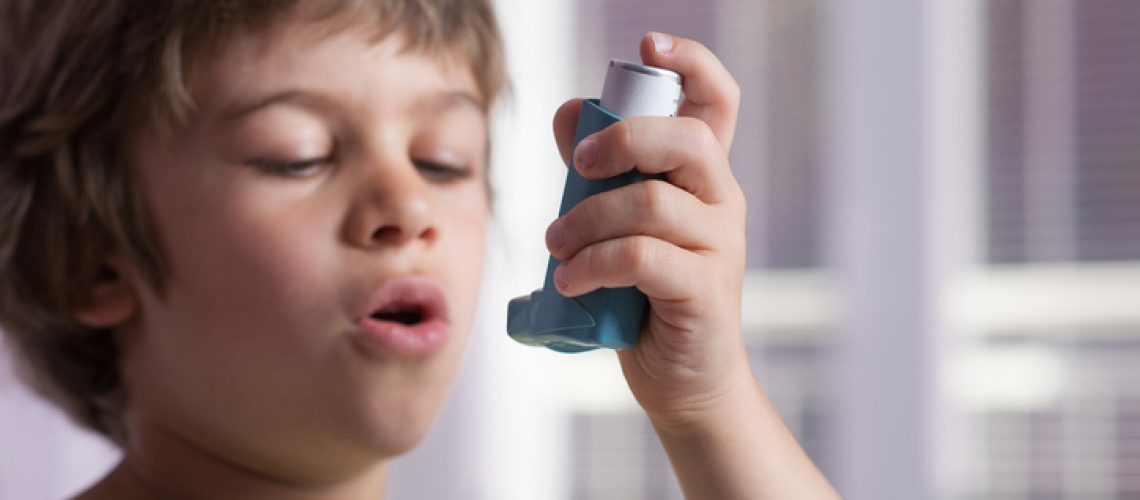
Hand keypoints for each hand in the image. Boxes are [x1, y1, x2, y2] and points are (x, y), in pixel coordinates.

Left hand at [546, 32, 750, 432]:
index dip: (692, 62)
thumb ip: (599, 173)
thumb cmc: (646, 299)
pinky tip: (569, 281)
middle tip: (576, 169)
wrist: (682, 381)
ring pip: (651, 203)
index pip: (718, 101)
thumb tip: (568, 113)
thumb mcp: (619, 227)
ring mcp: (719, 247)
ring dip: (586, 220)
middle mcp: (722, 202)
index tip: (648, 44)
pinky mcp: (704, 291)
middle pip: (687, 140)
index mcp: (703, 178)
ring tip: (555, 246)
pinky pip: (643, 258)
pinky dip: (593, 264)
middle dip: (622, 140)